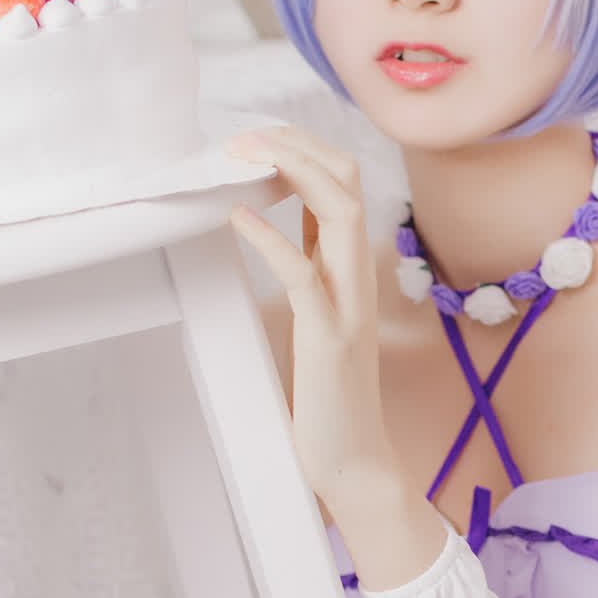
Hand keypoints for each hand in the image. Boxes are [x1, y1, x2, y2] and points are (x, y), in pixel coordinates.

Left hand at [228, 126, 394, 514]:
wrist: (355, 461)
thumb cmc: (330, 394)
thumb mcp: (322, 314)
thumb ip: (315, 268)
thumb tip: (286, 223)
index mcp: (353, 270)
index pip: (344, 181)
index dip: (303, 147)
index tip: (258, 136)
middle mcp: (358, 277)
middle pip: (348, 180)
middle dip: (297, 144)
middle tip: (243, 136)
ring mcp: (348, 306)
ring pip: (342, 212)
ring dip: (293, 172)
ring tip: (246, 157)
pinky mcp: (329, 338)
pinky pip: (305, 274)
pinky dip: (274, 239)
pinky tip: (239, 218)